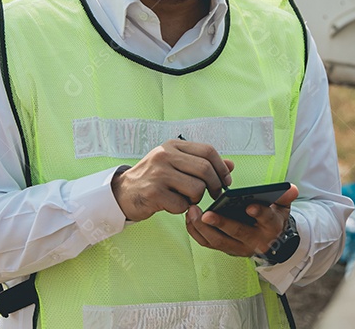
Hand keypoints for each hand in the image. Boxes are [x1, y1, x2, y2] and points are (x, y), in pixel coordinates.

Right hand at [111, 138, 234, 221]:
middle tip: (213, 195)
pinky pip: (182, 204)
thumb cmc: (155, 178)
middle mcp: (165, 155)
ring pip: (196, 188)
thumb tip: (231, 165)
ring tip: (186, 199)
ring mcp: (158, 174)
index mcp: (173, 145)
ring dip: (197, 199)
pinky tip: (172, 205)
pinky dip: (182, 208)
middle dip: (214, 186)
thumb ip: (202, 163)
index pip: (208, 151)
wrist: (123, 192)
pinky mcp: (153, 193)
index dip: (221, 168)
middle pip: (205, 170)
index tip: (225, 181)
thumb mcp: (176, 164)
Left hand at [185, 184, 299, 256]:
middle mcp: (255, 241)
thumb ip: (285, 196)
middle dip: (221, 224)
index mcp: (271, 227)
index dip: (259, 213)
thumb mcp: (282, 207)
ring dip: (203, 228)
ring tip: (193, 211)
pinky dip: (196, 232)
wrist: (270, 242)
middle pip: (237, 233)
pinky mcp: (225, 248)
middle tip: (206, 214)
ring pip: (218, 241)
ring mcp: (238, 247)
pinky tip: (190, 217)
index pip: (267, 219)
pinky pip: (208, 243)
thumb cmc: (272, 218)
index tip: (250, 206)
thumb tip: (291, 188)